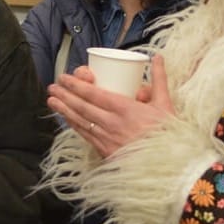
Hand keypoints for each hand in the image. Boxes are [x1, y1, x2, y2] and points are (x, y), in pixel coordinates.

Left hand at [48, 55, 173, 158]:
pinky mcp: (106, 152)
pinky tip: (67, 119)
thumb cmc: (169, 134)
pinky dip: (74, 126)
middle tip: (53, 87)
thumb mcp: (165, 104)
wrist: (172, 166)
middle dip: (65, 95)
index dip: (76, 85)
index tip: (64, 78)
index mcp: (126, 109)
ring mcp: (107, 139)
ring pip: (80, 121)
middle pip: (82, 107)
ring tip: (52, 100)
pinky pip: (86, 135)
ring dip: (64, 110)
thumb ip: (159, 80)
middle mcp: (112, 123)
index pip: (94, 94)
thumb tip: (158, 57)